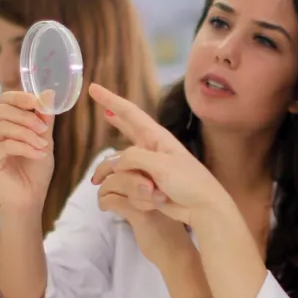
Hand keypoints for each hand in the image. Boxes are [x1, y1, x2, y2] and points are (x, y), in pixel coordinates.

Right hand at [0, 91, 54, 214]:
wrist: (30, 198)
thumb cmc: (35, 171)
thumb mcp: (45, 140)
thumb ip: (45, 118)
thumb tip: (49, 93)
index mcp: (5, 123)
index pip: (6, 99)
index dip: (22, 97)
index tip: (40, 104)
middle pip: (3, 110)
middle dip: (26, 117)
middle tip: (43, 129)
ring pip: (3, 126)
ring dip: (27, 133)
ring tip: (43, 145)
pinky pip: (5, 145)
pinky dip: (25, 147)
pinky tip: (38, 154)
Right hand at [89, 83, 230, 224]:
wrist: (204, 208)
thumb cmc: (189, 182)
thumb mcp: (160, 166)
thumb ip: (133, 158)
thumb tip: (112, 162)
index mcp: (157, 137)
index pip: (129, 113)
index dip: (110, 100)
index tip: (93, 89)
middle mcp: (151, 148)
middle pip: (127, 125)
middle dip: (114, 114)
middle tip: (97, 98)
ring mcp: (149, 165)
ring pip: (121, 163)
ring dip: (125, 179)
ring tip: (135, 188)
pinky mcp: (148, 183)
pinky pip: (127, 183)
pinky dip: (131, 191)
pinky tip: (142, 198)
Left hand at [96, 167, 195, 268]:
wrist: (176, 250)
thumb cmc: (165, 225)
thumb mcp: (155, 200)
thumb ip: (141, 185)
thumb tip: (115, 174)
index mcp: (161, 175)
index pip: (132, 158)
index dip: (115, 162)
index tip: (106, 172)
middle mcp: (157, 181)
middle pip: (122, 166)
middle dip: (104, 172)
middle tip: (96, 181)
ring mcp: (149, 196)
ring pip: (115, 182)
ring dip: (104, 189)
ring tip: (103, 199)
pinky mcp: (141, 213)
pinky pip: (113, 199)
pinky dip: (105, 202)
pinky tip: (105, 208)